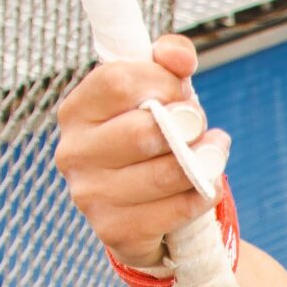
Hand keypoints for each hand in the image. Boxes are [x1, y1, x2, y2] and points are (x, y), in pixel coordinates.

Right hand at [53, 35, 225, 269]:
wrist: (145, 208)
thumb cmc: (151, 140)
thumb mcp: (157, 93)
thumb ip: (168, 61)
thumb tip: (178, 55)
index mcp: (77, 111)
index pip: (119, 82)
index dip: (163, 83)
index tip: (180, 92)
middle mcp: (74, 152)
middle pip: (143, 131)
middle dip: (189, 127)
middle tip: (203, 128)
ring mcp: (90, 195)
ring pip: (165, 173)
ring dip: (204, 162)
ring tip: (213, 154)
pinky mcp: (115, 230)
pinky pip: (175, 210)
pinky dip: (202, 196)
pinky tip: (206, 187)